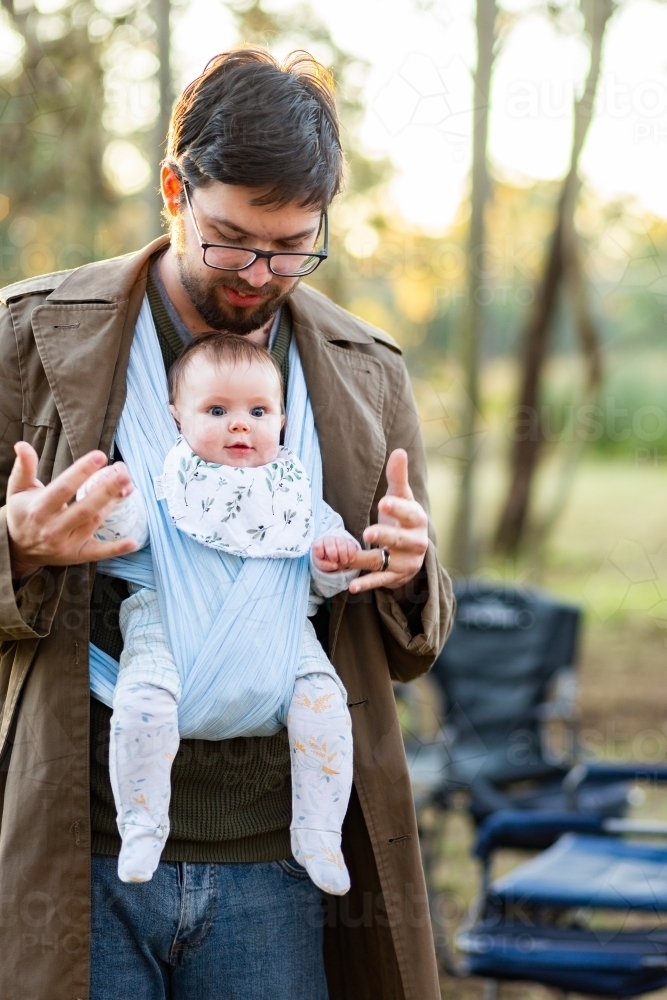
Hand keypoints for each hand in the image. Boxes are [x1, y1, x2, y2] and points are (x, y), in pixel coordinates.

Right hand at [6, 442, 137, 579]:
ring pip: (94, 523)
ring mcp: (66, 544)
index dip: (82, 471)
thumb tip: (22, 444)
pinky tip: (133, 541)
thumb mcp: (18, 489)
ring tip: (128, 488)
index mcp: (39, 509)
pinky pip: (99, 553)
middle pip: (84, 508)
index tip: (100, 456)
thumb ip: (24, 468)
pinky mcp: (77, 555)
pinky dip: (116, 548)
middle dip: (106, 490)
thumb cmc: (22, 513)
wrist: (17, 549)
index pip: (64, 488)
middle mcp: (53, 528)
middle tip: (124, 475)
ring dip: (113, 506)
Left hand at [311, 535, 358, 572]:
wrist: (333, 555)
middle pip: (330, 544)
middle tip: (335, 561)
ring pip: (341, 544)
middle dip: (333, 555)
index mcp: (319, 543)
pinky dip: (351, 554)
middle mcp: (329, 539)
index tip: (323, 558)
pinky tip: (350, 560)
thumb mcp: (320, 563)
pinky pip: (351, 546)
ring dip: (343, 555)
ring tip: (344, 562)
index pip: (318, 547)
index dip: (320, 554)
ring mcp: (339, 539)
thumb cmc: (324, 558)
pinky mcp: (348, 542)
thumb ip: (324, 565)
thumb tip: (334, 566)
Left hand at [348, 449, 427, 594]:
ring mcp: (406, 562)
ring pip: (385, 561)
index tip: (383, 502)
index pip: (409, 513)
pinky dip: (366, 584)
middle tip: (368, 533)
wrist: (413, 549)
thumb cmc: (403, 517)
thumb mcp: (401, 497)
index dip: (398, 509)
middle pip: (399, 540)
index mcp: (417, 520)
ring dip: (365, 560)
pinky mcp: (397, 577)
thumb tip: (399, 450)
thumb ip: (398, 477)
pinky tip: (351, 586)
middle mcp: (415, 543)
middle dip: (385, 537)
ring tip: (348, 558)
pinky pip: (380, 581)